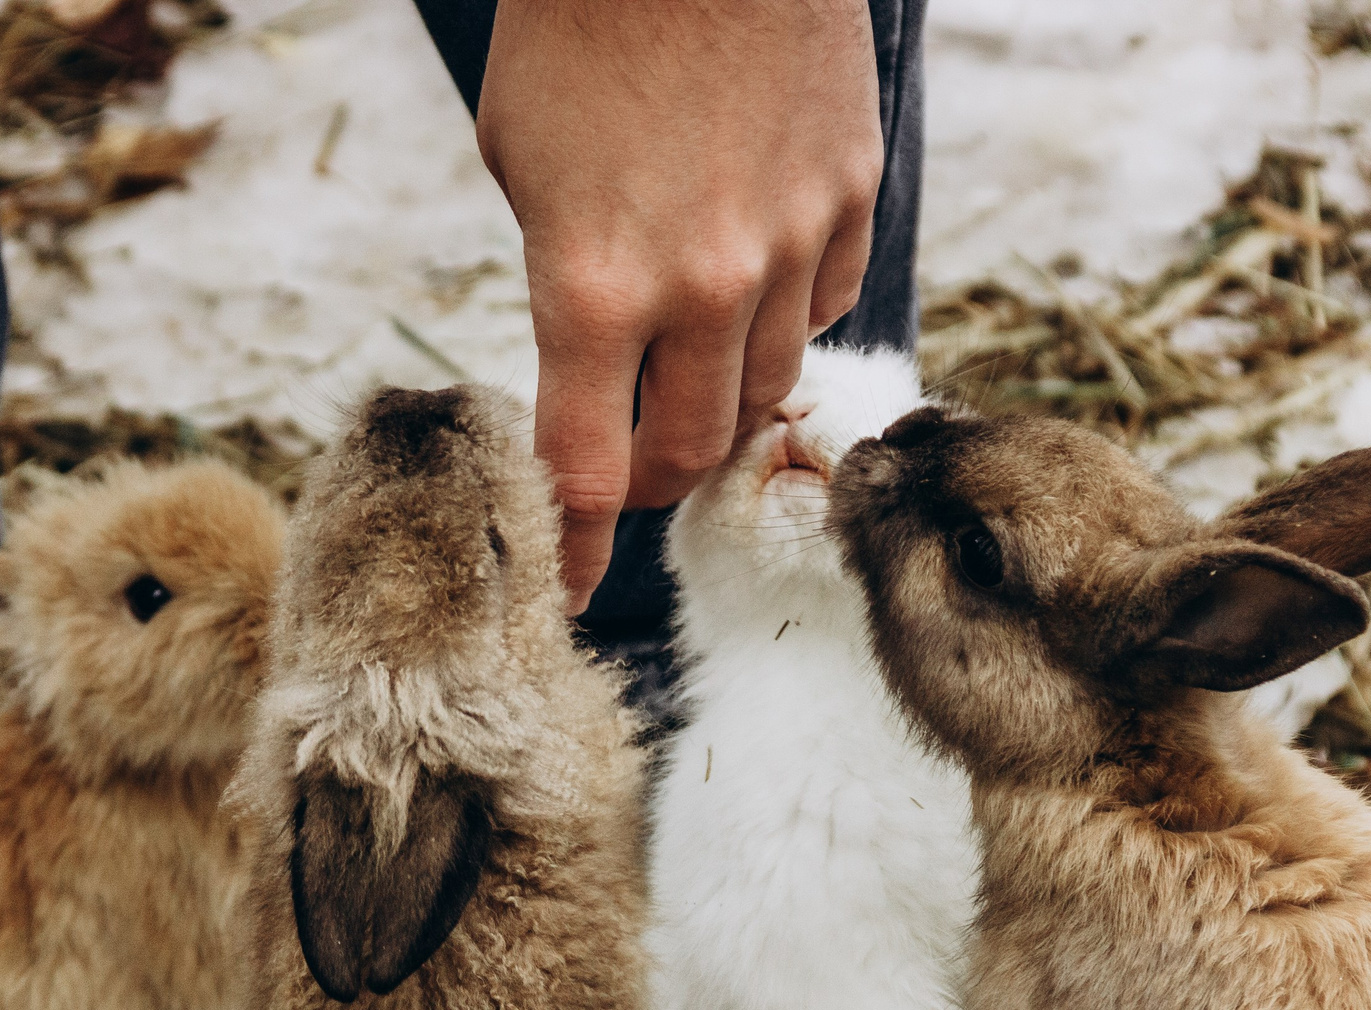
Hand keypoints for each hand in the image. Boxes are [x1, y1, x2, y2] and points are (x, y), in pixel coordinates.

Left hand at [476, 0, 883, 611]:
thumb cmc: (580, 26)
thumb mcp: (523, 162)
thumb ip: (561, 280)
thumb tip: (591, 361)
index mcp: (592, 288)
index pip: (584, 470)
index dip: (575, 545)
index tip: (567, 592)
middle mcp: (701, 288)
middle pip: (684, 451)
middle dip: (646, 477)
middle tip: (625, 470)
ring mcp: (789, 246)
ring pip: (763, 390)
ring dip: (719, 407)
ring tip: (689, 388)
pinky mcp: (847, 197)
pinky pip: (822, 303)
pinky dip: (782, 317)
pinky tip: (752, 286)